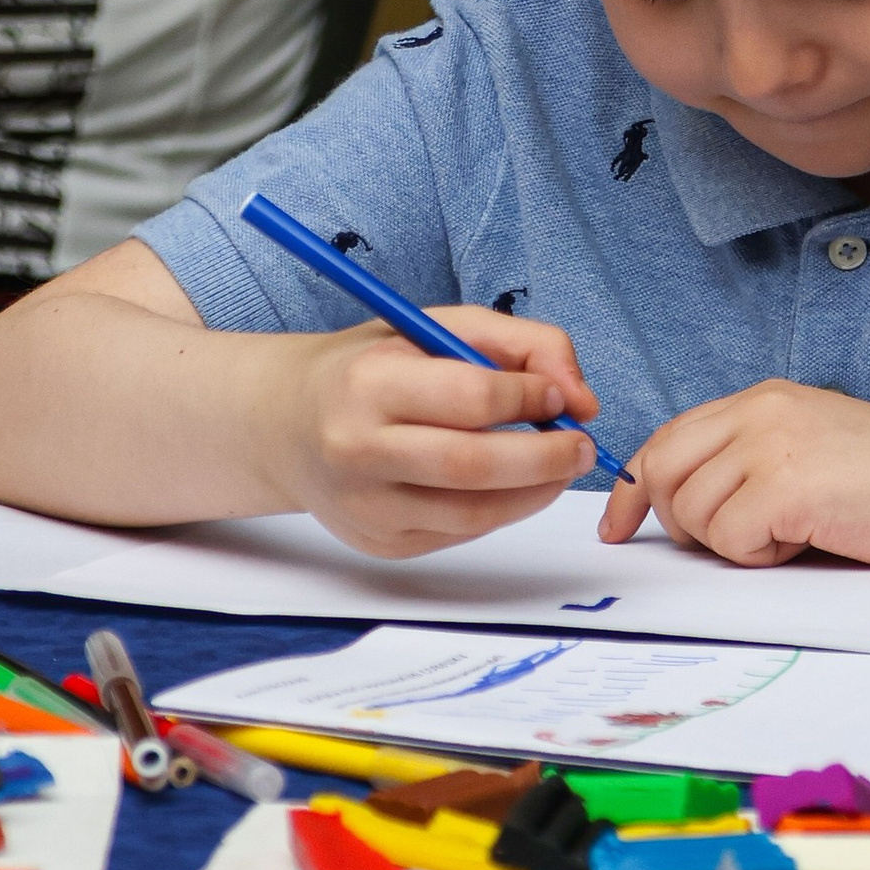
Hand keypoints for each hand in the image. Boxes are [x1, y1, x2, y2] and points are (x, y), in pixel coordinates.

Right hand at [293, 305, 599, 556]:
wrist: (287, 423)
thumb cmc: (371, 368)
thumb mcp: (437, 327)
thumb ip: (521, 343)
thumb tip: (579, 397)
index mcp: (369, 382)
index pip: (470, 396)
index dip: (529, 397)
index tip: (559, 395)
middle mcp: (358, 448)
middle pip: (474, 465)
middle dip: (547, 457)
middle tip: (582, 446)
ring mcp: (365, 505)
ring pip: (474, 512)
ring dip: (536, 492)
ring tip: (559, 467)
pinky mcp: (379, 542)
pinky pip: (461, 532)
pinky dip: (501, 510)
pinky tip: (511, 485)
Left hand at [600, 381, 869, 566]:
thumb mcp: (814, 449)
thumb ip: (752, 459)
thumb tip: (684, 502)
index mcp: (765, 399)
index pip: (668, 437)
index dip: (634, 488)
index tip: (619, 526)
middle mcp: (761, 410)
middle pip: (665, 471)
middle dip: (685, 522)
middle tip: (746, 540)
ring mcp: (772, 443)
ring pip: (695, 513)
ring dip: (739, 543)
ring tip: (800, 532)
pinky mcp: (788, 485)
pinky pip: (731, 539)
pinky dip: (764, 555)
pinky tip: (811, 540)